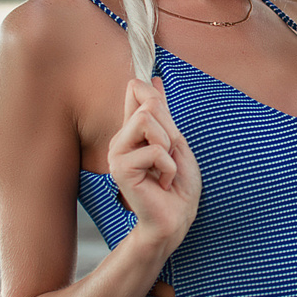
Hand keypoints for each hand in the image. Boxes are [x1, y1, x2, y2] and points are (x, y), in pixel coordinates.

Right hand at [107, 77, 201, 254]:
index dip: (155, 96)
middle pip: (148, 104)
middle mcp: (120, 140)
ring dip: (168, 146)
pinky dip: (168, 167)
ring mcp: (117, 154)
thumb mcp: (175, 141)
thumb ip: (162, 112)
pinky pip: (153, 149)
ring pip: (145, 119)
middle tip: (170, 158)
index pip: (136, 90)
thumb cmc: (179, 185)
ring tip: (166, 169)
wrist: (177, 218)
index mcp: (133, 131)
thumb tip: (153, 78)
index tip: (164, 117)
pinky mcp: (120, 168)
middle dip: (170, 130)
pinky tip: (162, 184)